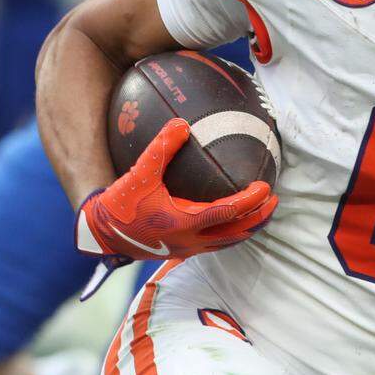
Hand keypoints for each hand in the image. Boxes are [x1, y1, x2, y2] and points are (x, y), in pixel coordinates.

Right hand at [76, 118, 277, 260]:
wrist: (100, 236)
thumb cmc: (120, 205)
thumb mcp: (138, 174)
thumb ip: (161, 148)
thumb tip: (182, 123)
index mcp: (185, 222)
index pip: (228, 212)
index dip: (250, 201)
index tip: (266, 186)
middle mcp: (191, 241)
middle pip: (237, 233)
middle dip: (259, 218)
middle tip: (275, 200)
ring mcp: (187, 249)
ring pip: (227, 242)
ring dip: (247, 228)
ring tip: (261, 212)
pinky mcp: (181, 252)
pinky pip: (214, 244)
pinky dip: (230, 233)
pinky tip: (231, 220)